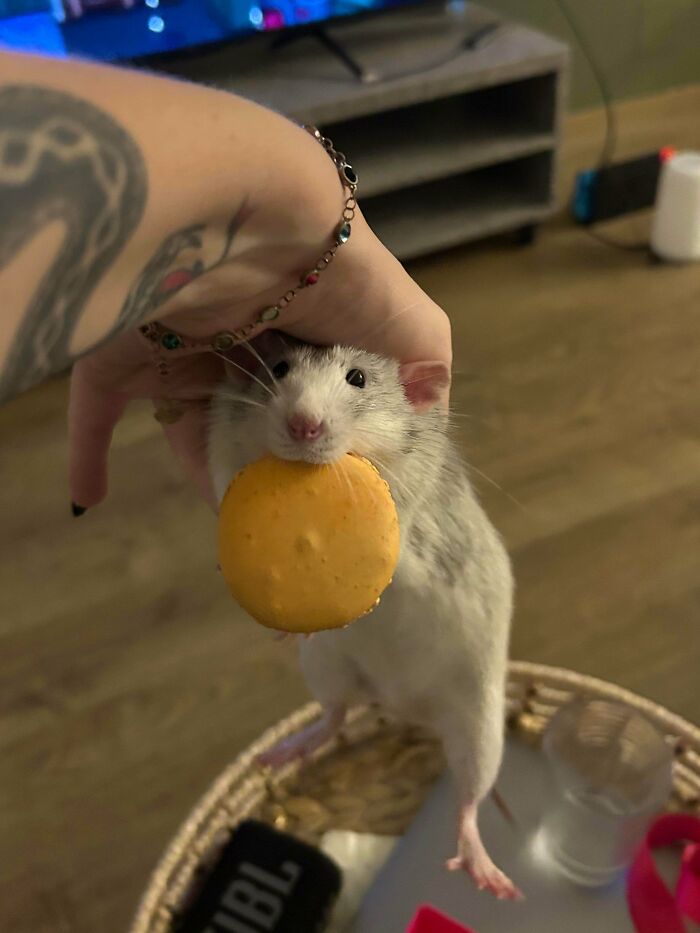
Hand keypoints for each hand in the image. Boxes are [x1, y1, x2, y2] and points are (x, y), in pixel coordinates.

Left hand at [68, 212, 450, 510]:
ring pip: (190, 421)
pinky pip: (100, 409)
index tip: (338, 487)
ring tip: (236, 526)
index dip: (324, 441)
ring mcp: (179, 345)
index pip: (314, 396)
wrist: (239, 223)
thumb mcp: (406, 319)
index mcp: (302, 331)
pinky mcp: (122, 355)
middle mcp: (241, 337)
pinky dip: (90, 452)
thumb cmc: (333, 276)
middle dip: (270, 461)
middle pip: (253, 414)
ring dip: (208, 469)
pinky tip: (91, 494)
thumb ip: (425, 359)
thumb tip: (426, 407)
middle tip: (287, 516)